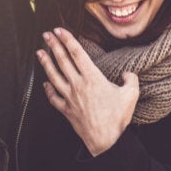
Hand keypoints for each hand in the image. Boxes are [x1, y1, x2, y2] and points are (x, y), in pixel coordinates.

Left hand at [37, 28, 139, 155]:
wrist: (106, 140)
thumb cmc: (117, 118)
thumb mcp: (131, 95)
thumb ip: (131, 79)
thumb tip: (127, 74)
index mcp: (92, 78)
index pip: (77, 53)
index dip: (67, 39)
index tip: (60, 30)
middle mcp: (78, 85)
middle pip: (62, 60)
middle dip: (53, 45)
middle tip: (46, 34)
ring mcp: (69, 97)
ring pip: (53, 76)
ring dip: (45, 62)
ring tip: (39, 52)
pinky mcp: (66, 110)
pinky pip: (53, 97)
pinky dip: (47, 89)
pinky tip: (44, 83)